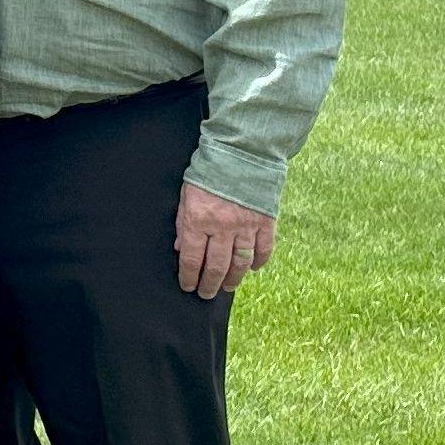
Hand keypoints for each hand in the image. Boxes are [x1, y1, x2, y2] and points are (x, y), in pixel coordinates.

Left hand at [174, 180, 275, 298]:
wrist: (242, 151)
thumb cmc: (209, 171)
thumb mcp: (186, 194)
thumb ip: (182, 222)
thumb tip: (179, 247)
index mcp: (198, 220)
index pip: (191, 258)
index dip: (188, 276)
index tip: (188, 286)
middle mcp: (222, 227)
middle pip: (215, 266)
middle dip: (209, 284)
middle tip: (206, 294)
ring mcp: (246, 226)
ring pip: (240, 263)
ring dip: (233, 279)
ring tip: (227, 286)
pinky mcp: (265, 221)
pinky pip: (263, 250)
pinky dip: (258, 262)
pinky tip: (253, 269)